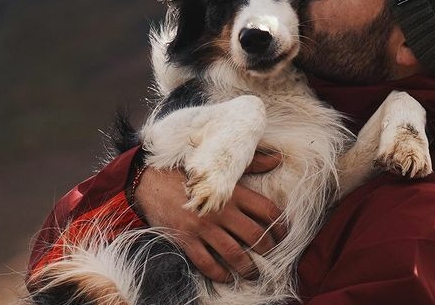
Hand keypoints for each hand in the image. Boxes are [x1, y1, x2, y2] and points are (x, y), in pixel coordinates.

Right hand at [134, 150, 284, 281]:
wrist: (150, 180)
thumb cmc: (188, 173)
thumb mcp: (219, 165)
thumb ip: (251, 164)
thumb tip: (277, 158)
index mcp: (231, 191)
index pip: (267, 210)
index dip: (280, 225)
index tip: (284, 234)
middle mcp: (220, 210)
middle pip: (255, 235)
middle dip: (268, 249)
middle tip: (271, 256)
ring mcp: (202, 227)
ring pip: (234, 254)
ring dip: (247, 267)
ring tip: (253, 273)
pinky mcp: (186, 239)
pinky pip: (207, 263)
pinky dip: (219, 274)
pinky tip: (226, 276)